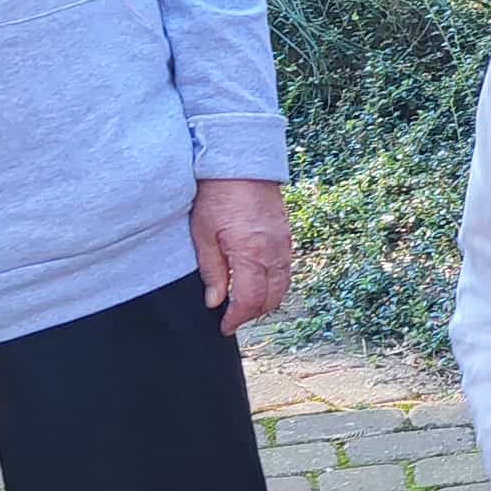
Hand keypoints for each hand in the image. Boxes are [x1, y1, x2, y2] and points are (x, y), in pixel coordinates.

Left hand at [193, 177, 293, 334]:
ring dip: (266, 301)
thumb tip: (214, 301)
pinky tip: (259, 282)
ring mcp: (284, 244)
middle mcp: (273, 252)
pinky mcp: (287, 236)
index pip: (249, 300)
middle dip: (252, 314)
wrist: (242, 163)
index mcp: (250, 254)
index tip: (224, 327)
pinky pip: (286, 270)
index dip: (237, 319)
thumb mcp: (203, 233)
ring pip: (283, 287)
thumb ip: (211, 270)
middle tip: (233, 318)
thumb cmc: (218, 195)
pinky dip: (275, 284)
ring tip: (245, 303)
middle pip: (270, 299)